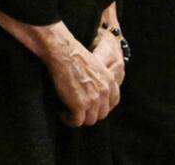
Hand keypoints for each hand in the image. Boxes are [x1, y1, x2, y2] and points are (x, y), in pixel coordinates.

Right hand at [0, 2, 118, 126]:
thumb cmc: (74, 57)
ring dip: (78, 117)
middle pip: (100, 114)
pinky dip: (68, 119)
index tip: (90, 107)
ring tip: (67, 110)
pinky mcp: (80, 105)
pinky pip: (76, 122)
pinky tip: (61, 111)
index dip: (101, 107)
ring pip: (89, 120)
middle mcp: (104, 91)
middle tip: (75, 108)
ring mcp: (93, 100)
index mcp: (110, 81)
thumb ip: (99, 82)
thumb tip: (94, 96)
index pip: (113, 102)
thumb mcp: (95, 67)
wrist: (64, 52)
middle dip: (88, 114)